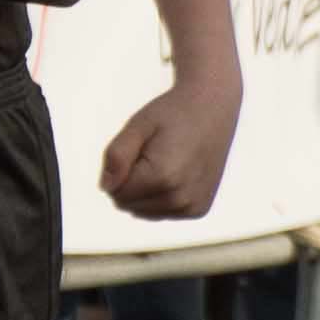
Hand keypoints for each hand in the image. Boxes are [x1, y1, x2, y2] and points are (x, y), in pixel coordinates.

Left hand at [96, 64, 241, 220]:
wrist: (213, 107)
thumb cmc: (172, 114)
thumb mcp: (137, 126)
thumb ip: (116, 156)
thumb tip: (106, 187)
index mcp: (163, 177)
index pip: (116, 192)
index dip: (118, 169)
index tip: (137, 148)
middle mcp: (180, 198)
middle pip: (128, 204)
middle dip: (129, 181)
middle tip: (150, 153)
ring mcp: (192, 207)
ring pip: (142, 212)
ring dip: (142, 191)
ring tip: (163, 162)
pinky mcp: (199, 209)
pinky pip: (161, 212)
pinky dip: (159, 197)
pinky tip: (173, 173)